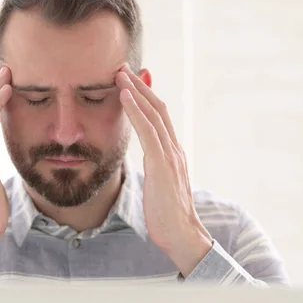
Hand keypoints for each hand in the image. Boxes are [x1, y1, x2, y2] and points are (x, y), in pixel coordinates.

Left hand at [116, 65, 212, 276]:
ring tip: (120, 73)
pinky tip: (125, 95)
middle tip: (123, 67)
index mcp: (172, 153)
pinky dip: (136, 110)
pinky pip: (148, 131)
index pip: (159, 117)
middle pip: (157, 108)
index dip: (145, 96)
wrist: (182, 235)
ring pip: (153, 114)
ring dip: (136, 90)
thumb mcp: (159, 184)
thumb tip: (146, 159)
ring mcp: (170, 155)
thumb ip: (155, 168)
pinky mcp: (162, 165)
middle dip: (140, 85)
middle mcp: (174, 149)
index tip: (130, 81)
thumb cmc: (166, 214)